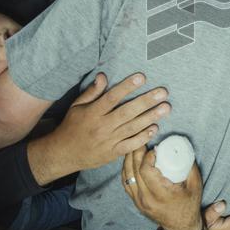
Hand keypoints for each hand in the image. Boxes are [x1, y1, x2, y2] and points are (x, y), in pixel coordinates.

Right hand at [42, 74, 170, 176]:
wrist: (63, 154)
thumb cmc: (72, 126)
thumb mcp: (77, 106)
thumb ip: (92, 92)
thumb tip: (103, 75)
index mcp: (92, 113)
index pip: (112, 98)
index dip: (127, 87)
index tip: (142, 77)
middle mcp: (102, 127)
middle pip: (127, 112)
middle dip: (146, 101)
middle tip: (163, 92)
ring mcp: (108, 141)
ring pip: (132, 128)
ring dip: (151, 117)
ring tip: (166, 108)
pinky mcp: (113, 153)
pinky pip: (131, 145)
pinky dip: (143, 137)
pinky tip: (155, 127)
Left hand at [123, 145, 203, 229]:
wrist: (181, 227)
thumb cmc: (189, 205)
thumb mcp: (195, 185)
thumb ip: (190, 166)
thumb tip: (183, 147)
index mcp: (161, 195)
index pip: (145, 171)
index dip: (147, 157)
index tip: (155, 148)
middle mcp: (146, 199)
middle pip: (134, 171)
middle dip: (136, 153)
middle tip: (142, 141)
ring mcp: (139, 202)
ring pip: (127, 176)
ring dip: (129, 159)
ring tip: (136, 147)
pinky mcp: (135, 202)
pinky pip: (126, 182)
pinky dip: (126, 169)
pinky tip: (131, 160)